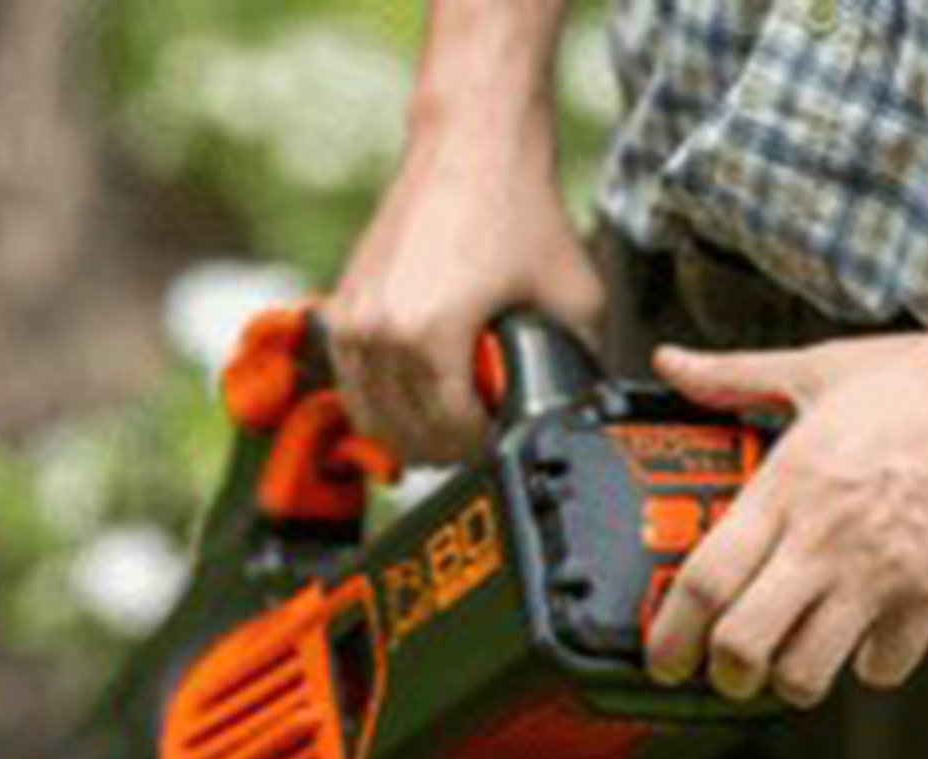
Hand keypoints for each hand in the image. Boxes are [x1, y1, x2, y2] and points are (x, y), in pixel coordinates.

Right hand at [324, 129, 602, 464]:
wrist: (470, 144)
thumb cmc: (516, 208)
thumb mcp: (575, 294)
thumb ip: (579, 358)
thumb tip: (587, 408)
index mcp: (430, 337)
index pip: (448, 433)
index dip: (482, 447)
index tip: (502, 438)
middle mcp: (380, 334)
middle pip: (405, 435)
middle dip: (446, 447)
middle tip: (478, 438)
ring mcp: (353, 322)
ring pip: (371, 419)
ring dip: (408, 432)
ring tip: (445, 425)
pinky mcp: (340, 308)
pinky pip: (351, 385)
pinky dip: (379, 402)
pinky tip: (411, 398)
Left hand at [644, 320, 927, 704]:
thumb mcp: (820, 368)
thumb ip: (735, 377)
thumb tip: (672, 364)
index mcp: (789, 483)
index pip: (705, 579)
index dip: (670, 632)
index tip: (661, 654)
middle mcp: (828, 536)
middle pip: (744, 642)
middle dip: (721, 673)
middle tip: (721, 672)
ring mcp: (883, 573)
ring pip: (808, 670)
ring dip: (788, 681)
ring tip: (787, 664)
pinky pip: (883, 666)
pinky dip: (866, 666)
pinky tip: (863, 640)